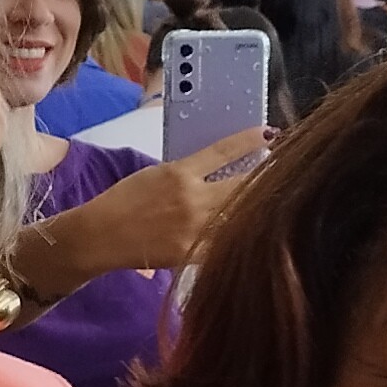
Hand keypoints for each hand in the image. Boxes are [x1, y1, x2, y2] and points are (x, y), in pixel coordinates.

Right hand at [78, 129, 266, 274]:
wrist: (100, 236)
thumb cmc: (123, 201)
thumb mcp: (155, 174)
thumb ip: (186, 172)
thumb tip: (217, 170)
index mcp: (179, 173)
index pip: (222, 152)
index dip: (249, 141)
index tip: (271, 133)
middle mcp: (191, 198)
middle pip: (240, 185)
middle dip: (266, 176)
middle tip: (286, 168)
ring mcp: (194, 228)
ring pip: (238, 215)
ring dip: (259, 207)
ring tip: (280, 201)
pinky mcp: (192, 253)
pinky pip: (224, 244)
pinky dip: (240, 237)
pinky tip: (256, 234)